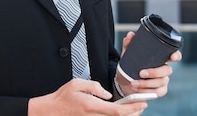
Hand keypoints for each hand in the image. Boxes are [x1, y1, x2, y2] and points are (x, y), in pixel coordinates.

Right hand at [28, 79, 146, 115]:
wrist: (53, 111)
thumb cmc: (63, 97)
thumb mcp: (76, 84)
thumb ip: (94, 86)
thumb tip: (108, 94)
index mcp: (92, 105)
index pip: (118, 110)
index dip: (133, 108)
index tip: (143, 103)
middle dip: (134, 112)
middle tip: (142, 104)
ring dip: (128, 115)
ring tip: (135, 108)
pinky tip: (122, 112)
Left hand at [116, 32, 181, 96]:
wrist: (124, 81)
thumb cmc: (130, 66)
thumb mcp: (127, 55)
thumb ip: (129, 44)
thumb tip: (130, 34)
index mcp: (160, 59)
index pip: (174, 56)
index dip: (176, 56)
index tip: (172, 57)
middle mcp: (164, 69)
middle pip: (167, 70)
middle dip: (154, 72)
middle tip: (141, 73)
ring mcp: (163, 81)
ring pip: (160, 82)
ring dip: (146, 84)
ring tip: (133, 83)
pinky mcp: (160, 91)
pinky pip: (156, 92)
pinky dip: (146, 91)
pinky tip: (138, 90)